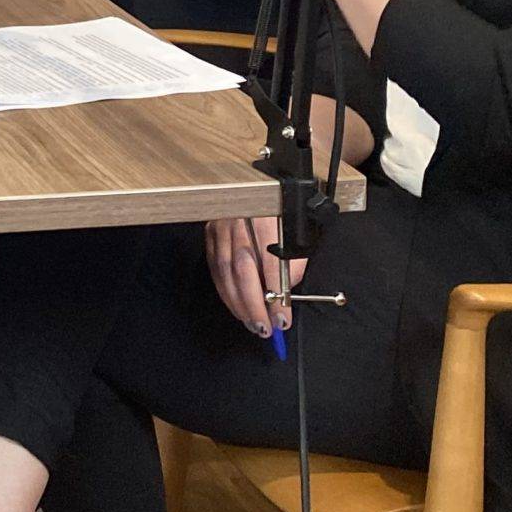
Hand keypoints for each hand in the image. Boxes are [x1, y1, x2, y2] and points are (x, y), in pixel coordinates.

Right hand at [205, 215, 303, 335]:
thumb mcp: (300, 233)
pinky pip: (215, 266)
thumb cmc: (285, 211)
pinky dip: (224, 289)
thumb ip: (292, 264)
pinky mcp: (211, 230)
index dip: (275, 295)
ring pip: (224, 270)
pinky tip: (235, 304)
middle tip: (263, 328)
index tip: (281, 319)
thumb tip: (283, 295)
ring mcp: (221, 224)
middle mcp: (239, 220)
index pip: (270, 263)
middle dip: (252, 304)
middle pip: (242, 269)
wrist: (264, 183)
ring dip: (237, 302)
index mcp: (267, 218)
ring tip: (250, 322)